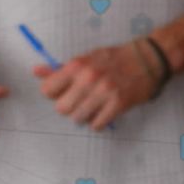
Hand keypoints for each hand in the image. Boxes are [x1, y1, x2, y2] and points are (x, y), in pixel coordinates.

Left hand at [34, 42, 157, 131]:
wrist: (147, 59)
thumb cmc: (114, 59)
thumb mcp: (86, 58)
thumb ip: (61, 68)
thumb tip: (37, 72)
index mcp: (77, 65)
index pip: (47, 90)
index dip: (54, 94)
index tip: (63, 93)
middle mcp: (88, 79)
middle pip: (61, 108)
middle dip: (68, 108)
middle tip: (79, 103)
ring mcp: (104, 93)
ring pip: (78, 118)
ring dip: (83, 116)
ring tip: (92, 108)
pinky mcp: (118, 104)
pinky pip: (97, 124)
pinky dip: (97, 122)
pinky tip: (103, 113)